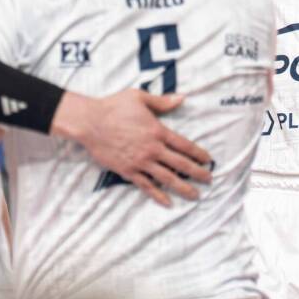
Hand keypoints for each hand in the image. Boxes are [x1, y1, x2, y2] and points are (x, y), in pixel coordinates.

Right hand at [52, 89, 212, 206]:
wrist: (90, 122)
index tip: (208, 161)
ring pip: (167, 178)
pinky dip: (158, 195)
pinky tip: (168, 202)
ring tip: (195, 195)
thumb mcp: (139, 97)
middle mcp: (153, 149)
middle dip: (197, 173)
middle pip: (181, 164)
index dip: (199, 154)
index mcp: (158, 131)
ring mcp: (141, 162)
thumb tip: (182, 98)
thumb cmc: (114, 107)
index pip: (185, 145)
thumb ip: (162, 101)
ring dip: (183, 187)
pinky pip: (146, 185)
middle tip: (209, 179)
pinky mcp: (128, 171)